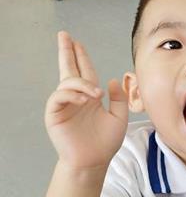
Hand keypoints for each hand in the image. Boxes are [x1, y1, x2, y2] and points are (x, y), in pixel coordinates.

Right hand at [45, 31, 127, 169]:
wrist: (94, 161)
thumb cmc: (105, 142)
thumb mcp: (120, 118)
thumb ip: (119, 98)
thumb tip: (112, 80)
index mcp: (90, 96)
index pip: (84, 71)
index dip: (81, 56)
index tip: (77, 42)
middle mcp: (76, 97)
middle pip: (69, 69)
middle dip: (66, 52)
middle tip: (64, 36)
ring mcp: (64, 105)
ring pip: (67, 82)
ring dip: (82, 83)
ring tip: (96, 94)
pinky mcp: (55, 114)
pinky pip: (59, 97)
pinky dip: (71, 94)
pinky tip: (85, 99)